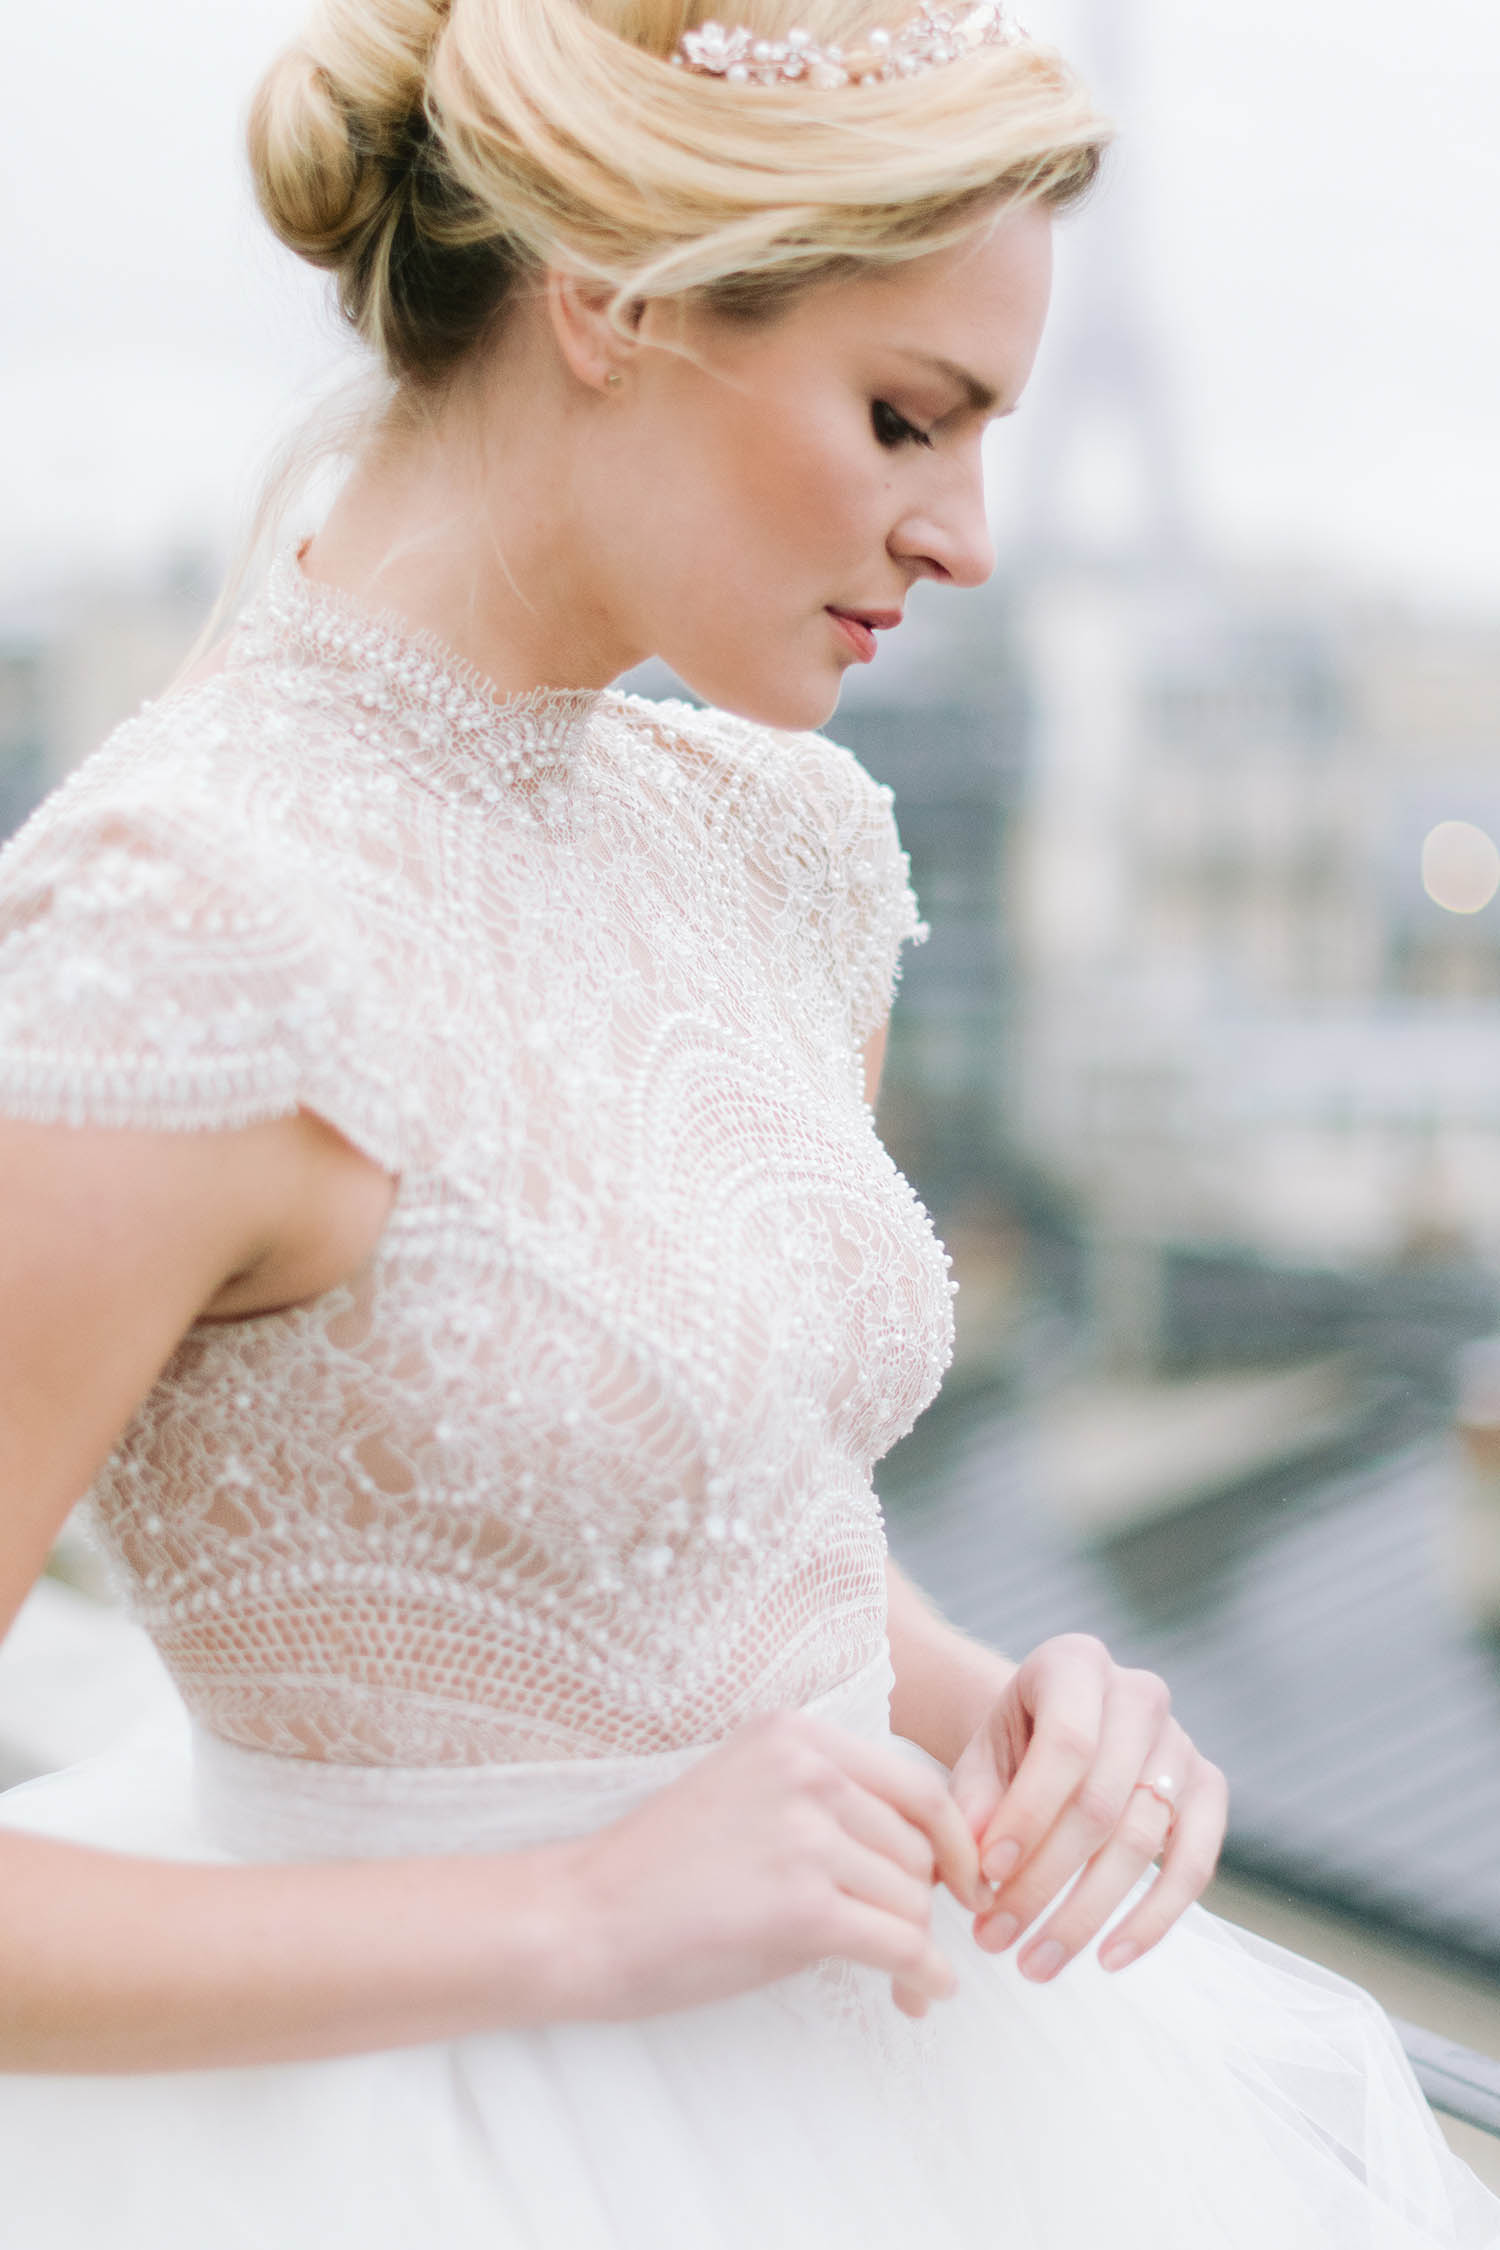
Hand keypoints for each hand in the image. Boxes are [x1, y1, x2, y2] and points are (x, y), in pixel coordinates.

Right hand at [564, 1707, 986, 2023]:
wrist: (580, 1918)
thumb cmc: (662, 1868)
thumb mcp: (748, 1790)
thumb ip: (829, 1798)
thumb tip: (931, 1854)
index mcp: (797, 1736)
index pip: (918, 1786)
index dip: (953, 1844)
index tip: (961, 1885)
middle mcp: (808, 1772)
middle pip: (921, 1847)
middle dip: (923, 1904)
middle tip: (912, 1947)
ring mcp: (804, 1837)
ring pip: (913, 1899)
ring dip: (913, 1945)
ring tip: (897, 1977)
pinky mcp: (801, 1910)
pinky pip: (900, 1946)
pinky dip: (923, 1976)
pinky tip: (921, 1995)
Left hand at [946, 1633, 1226, 1984]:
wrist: (1053, 1728)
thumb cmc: (1012, 1745)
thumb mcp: (980, 1757)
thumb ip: (971, 1803)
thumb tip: (972, 1866)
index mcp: (1076, 1663)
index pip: (1065, 1744)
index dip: (1027, 1815)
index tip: (986, 1875)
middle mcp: (1139, 1694)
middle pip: (1101, 1802)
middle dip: (1044, 1881)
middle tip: (994, 1937)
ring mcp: (1182, 1741)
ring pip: (1142, 1841)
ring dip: (1085, 1914)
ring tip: (1034, 1963)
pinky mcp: (1210, 1789)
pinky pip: (1195, 1865)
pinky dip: (1154, 1920)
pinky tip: (1110, 1958)